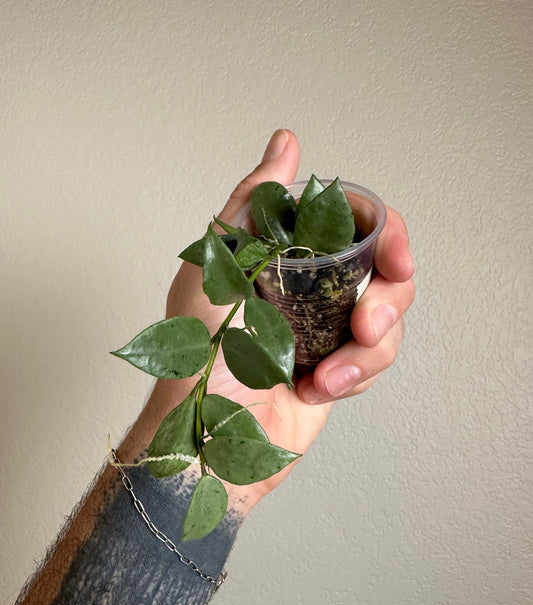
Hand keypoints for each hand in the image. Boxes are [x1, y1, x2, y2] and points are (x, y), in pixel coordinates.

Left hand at [149, 130, 413, 509]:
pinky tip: (314, 389)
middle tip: (366, 321)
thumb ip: (254, 203)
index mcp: (285, 256)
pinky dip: (352, 376)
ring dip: (367, 349)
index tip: (394, 256)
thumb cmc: (194, 355)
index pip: (355, 223)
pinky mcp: (336, 372)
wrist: (204, 441)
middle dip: (387, 297)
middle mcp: (309, 288)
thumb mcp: (216, 266)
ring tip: (324, 374)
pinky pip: (374, 362)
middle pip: (385, 271)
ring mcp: (325, 330)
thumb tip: (286, 143)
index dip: (386, 233)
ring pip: (388, 320)